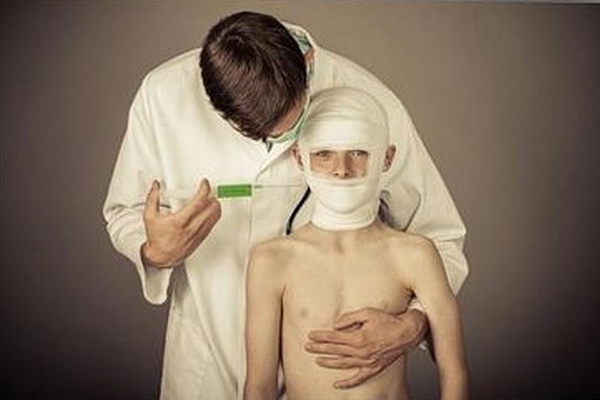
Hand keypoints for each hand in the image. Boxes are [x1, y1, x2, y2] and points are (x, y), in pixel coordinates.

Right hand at [141, 179, 220, 267]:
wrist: (161, 257)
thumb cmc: (157, 239)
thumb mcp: (149, 217)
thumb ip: (152, 199)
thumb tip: (155, 186)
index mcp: (179, 221)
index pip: (198, 202)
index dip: (204, 190)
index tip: (204, 184)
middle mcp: (191, 228)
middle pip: (212, 208)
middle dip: (212, 196)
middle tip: (208, 191)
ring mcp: (198, 233)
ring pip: (215, 216)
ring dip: (215, 205)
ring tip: (210, 200)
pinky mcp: (202, 238)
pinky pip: (213, 224)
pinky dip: (213, 215)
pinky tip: (209, 211)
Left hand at [305, 307, 427, 388]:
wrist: (407, 332)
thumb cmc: (388, 321)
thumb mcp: (367, 312)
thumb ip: (350, 318)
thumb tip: (336, 324)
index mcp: (359, 337)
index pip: (334, 337)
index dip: (321, 336)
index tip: (311, 335)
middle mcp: (361, 352)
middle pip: (335, 350)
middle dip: (320, 348)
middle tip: (308, 347)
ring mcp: (367, 362)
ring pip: (343, 364)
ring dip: (329, 362)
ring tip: (317, 360)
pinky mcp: (374, 368)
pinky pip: (358, 378)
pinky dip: (347, 383)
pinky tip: (337, 384)